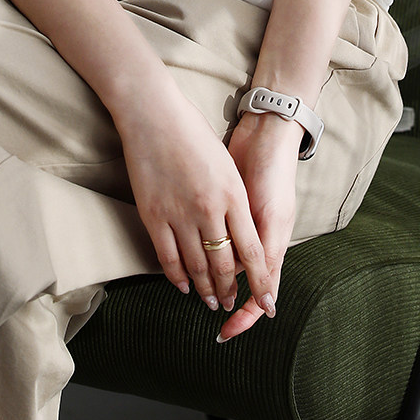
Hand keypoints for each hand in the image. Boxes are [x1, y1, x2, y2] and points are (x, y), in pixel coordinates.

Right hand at [116, 76, 276, 319]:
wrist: (155, 115)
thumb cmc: (193, 133)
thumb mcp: (226, 165)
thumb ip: (233, 198)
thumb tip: (238, 230)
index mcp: (234, 195)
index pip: (252, 250)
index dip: (259, 281)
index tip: (266, 301)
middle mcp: (211, 209)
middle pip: (225, 264)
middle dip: (231, 289)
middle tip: (232, 304)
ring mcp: (180, 214)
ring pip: (197, 265)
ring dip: (205, 288)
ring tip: (211, 301)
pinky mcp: (154, 215)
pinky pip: (168, 256)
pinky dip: (177, 275)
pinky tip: (183, 286)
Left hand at [217, 109, 301, 340]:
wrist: (266, 137)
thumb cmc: (272, 175)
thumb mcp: (272, 215)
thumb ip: (264, 249)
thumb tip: (246, 279)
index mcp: (270, 244)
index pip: (260, 288)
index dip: (247, 312)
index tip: (229, 330)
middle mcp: (256, 238)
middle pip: (241, 279)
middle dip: (228, 299)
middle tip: (212, 317)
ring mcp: (242, 223)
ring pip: (227, 261)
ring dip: (214, 277)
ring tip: (197, 295)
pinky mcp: (228, 207)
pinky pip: (217, 237)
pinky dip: (205, 250)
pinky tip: (187, 259)